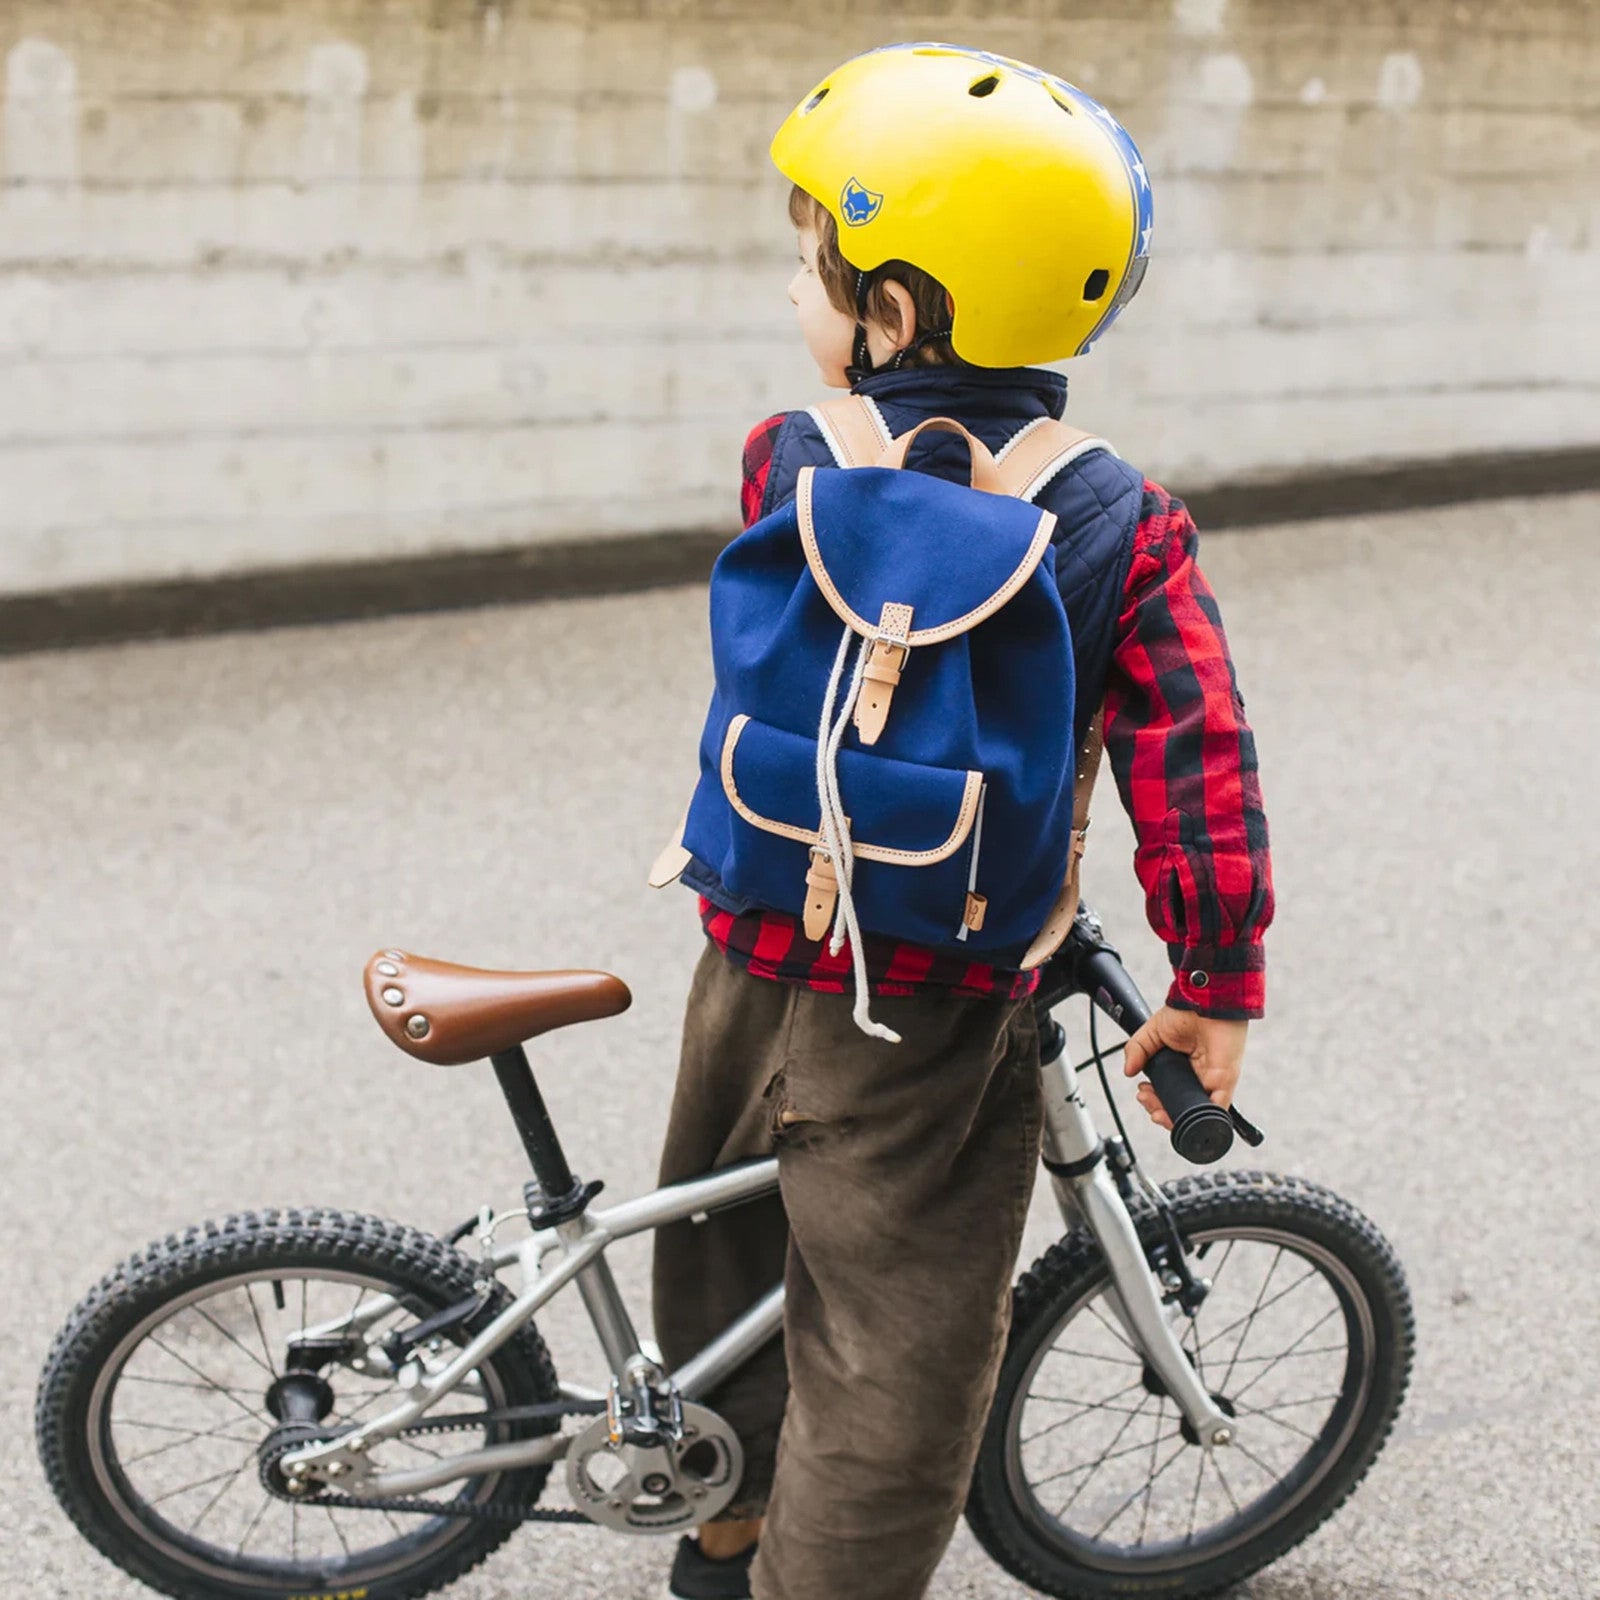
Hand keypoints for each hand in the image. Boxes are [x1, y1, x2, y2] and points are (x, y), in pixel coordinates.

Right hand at [1122, 1005, 1247, 1130]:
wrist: (1204, 1001)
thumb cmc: (1186, 1011)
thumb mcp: (1152, 1032)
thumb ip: (1137, 1050)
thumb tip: (1128, 1071)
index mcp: (1183, 1066)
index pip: (1168, 1092)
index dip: (1154, 1098)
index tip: (1142, 1092)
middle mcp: (1198, 1076)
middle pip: (1179, 1105)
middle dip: (1159, 1109)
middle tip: (1146, 1101)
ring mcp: (1211, 1081)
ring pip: (1194, 1111)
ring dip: (1174, 1117)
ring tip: (1157, 1112)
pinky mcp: (1224, 1083)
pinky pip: (1216, 1110)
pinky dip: (1200, 1120)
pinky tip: (1178, 1119)